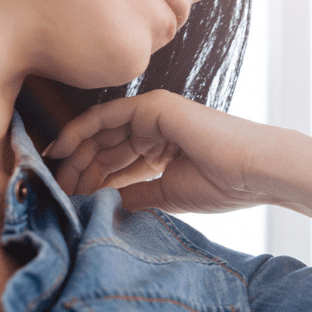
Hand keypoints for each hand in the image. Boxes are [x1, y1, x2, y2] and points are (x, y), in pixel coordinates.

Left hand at [45, 90, 272, 212]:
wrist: (256, 171)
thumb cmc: (225, 185)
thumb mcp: (167, 196)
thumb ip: (132, 196)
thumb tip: (98, 206)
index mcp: (163, 149)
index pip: (117, 164)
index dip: (91, 182)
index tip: (68, 202)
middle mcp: (156, 128)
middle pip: (104, 148)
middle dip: (77, 171)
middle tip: (55, 195)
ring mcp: (154, 114)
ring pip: (100, 133)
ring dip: (74, 156)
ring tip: (55, 182)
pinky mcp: (152, 106)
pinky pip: (105, 116)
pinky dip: (79, 131)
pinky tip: (60, 151)